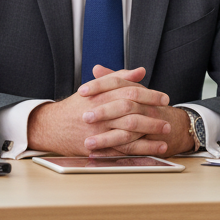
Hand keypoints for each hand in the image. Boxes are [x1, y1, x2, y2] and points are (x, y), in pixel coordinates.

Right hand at [27, 66, 192, 156]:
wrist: (52, 126)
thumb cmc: (77, 106)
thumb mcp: (96, 88)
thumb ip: (118, 77)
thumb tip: (140, 71)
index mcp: (100, 95)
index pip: (129, 91)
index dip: (149, 94)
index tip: (163, 98)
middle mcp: (99, 113)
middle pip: (130, 111)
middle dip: (152, 114)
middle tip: (167, 116)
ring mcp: (98, 131)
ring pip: (128, 131)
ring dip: (150, 132)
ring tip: (165, 132)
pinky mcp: (98, 147)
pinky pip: (123, 149)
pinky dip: (142, 149)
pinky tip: (156, 148)